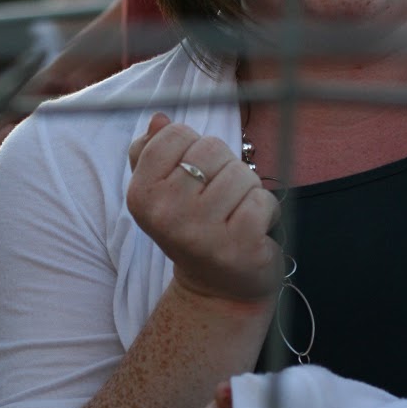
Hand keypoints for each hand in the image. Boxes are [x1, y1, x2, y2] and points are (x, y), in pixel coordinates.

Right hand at [127, 114, 281, 305]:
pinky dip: (266, 212)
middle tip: (218, 201)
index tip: (194, 180)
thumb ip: (153, 152)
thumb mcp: (163, 192)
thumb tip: (159, 119)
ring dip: (247, 191)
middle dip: (224, 168)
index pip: (177, 134)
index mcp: (141, 194)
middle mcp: (165, 213)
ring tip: (235, 215)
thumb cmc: (193, 229)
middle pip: (212, 149)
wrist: (216, 288)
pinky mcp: (237, 245)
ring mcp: (201, 231)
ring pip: (242, 172)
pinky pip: (263, 200)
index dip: (194, 150)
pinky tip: (252, 231)